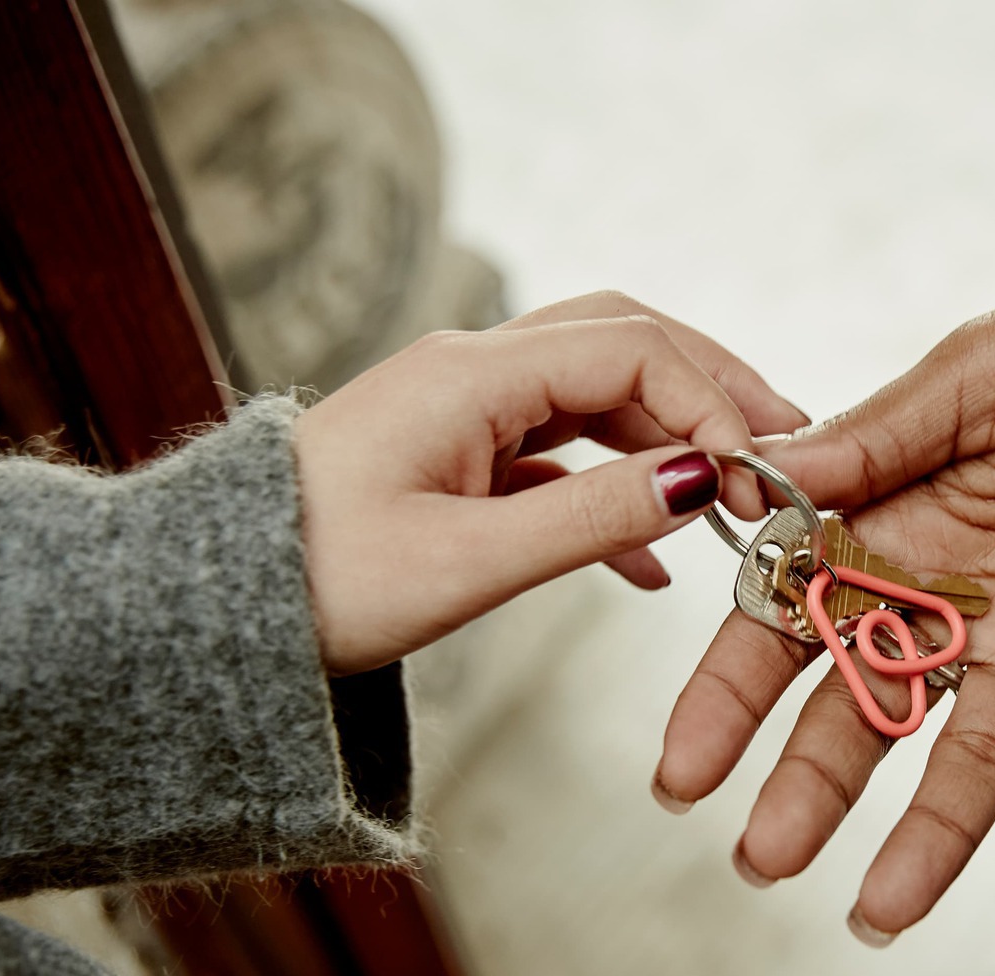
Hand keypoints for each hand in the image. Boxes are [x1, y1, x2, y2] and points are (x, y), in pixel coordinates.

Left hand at [297, 293, 805, 673]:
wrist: (208, 612)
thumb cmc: (317, 585)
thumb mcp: (467, 562)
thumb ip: (592, 515)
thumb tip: (705, 478)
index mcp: (469, 375)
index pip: (630, 350)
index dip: (711, 402)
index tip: (761, 473)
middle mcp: (470, 370)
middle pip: (623, 343)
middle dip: (710, 388)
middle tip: (786, 442)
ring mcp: (462, 410)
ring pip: (595, 395)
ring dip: (670, 438)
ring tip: (741, 492)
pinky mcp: (454, 455)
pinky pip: (558, 452)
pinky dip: (616, 488)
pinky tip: (655, 557)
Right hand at [656, 250, 994, 943]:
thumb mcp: (987, 365)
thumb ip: (885, 433)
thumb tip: (755, 481)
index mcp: (898, 520)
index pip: (792, 617)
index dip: (733, 695)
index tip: (681, 773)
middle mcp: (957, 594)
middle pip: (866, 704)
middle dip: (812, 784)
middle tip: (761, 860)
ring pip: (976, 750)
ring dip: (931, 828)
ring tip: (882, 911)